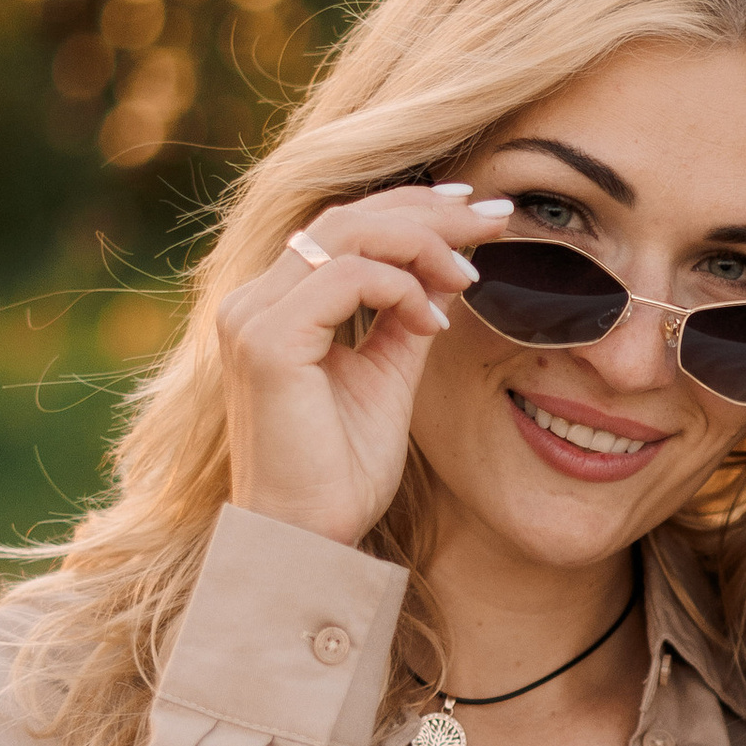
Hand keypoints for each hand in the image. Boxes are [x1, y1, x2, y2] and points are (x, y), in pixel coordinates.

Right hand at [214, 186, 509, 545]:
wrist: (308, 538)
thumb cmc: (341, 471)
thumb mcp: (388, 376)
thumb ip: (408, 315)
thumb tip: (450, 266)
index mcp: (275, 306)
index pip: (343, 228)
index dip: (411, 207)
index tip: (475, 211)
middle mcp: (253, 302)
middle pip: (346, 216)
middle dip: (428, 209)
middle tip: (493, 217)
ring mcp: (252, 318)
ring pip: (346, 233)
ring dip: (423, 244)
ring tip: (471, 276)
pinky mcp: (266, 342)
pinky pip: (347, 278)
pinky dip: (402, 289)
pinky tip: (435, 324)